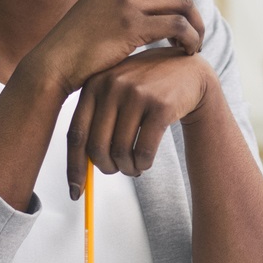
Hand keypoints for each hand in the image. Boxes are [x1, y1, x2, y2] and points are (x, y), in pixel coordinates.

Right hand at [31, 0, 204, 94]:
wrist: (51, 66)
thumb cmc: (74, 55)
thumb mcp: (97, 23)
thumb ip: (120, 15)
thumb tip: (147, 23)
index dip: (179, 10)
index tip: (183, 32)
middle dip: (193, 16)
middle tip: (196, 41)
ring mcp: (125, 2)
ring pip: (182, 5)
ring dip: (195, 27)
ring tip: (194, 48)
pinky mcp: (131, 24)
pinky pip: (177, 25)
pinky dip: (189, 38)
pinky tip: (186, 53)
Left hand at [65, 47, 218, 196]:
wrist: (187, 72)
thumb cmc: (146, 87)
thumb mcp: (116, 90)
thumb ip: (97, 119)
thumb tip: (81, 167)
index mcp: (94, 84)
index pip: (76, 134)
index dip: (74, 167)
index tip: (75, 190)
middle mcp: (112, 86)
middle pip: (97, 147)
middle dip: (106, 168)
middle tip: (115, 171)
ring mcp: (137, 94)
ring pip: (121, 152)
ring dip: (127, 168)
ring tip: (134, 167)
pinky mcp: (161, 106)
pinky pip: (144, 150)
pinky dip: (143, 164)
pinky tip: (145, 161)